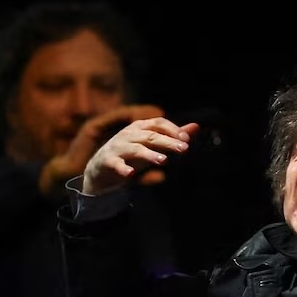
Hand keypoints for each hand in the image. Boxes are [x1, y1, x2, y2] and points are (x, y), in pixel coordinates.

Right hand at [81, 118, 199, 194]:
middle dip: (168, 142)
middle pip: (150, 136)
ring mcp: (117, 147)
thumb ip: (173, 137)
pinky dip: (123, 169)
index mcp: (140, 127)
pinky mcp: (108, 161)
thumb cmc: (130, 156)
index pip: (158, 123)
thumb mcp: (152, 146)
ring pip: (136, 149)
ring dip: (149, 154)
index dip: (172, 129)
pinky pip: (116, 164)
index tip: (186, 139)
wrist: (100, 169)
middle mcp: (128, 134)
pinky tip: (130, 174)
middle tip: (184, 149)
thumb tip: (196, 127)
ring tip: (163, 160)